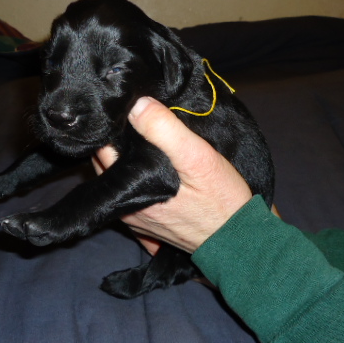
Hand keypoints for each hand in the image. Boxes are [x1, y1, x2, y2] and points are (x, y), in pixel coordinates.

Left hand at [93, 97, 252, 253]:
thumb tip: (137, 104)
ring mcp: (135, 219)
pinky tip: (150, 163)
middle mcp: (125, 209)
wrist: (240, 238)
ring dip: (124, 158)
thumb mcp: (198, 158)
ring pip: (117, 178)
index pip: (102, 148)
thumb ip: (165, 131)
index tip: (125, 106)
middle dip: (116, 139)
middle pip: (106, 163)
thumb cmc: (221, 200)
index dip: (112, 124)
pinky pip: (130, 193)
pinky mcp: (148, 224)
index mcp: (129, 192)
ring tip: (143, 135)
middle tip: (136, 116)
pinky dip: (134, 176)